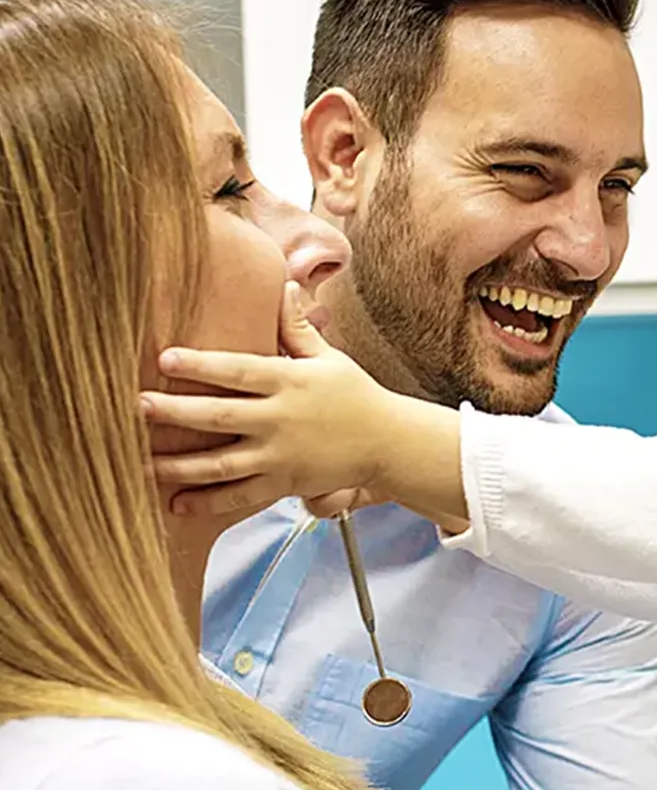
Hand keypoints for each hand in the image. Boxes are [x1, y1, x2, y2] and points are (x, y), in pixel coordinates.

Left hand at [143, 282, 398, 517]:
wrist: (388, 443)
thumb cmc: (355, 394)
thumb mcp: (327, 358)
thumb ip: (297, 328)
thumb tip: (284, 286)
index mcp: (289, 381)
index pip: (239, 371)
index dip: (201, 364)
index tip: (164, 357)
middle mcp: (281, 419)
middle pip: (220, 416)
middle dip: (175, 412)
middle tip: (135, 407)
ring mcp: (281, 455)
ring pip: (221, 464)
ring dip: (178, 465)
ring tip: (141, 461)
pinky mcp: (284, 483)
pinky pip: (240, 496)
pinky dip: (208, 502)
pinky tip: (176, 503)